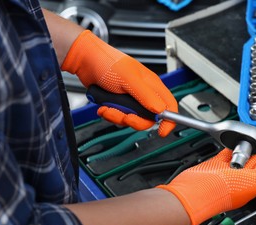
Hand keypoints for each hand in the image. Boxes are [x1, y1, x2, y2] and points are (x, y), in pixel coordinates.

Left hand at [61, 30, 176, 136]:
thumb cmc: (107, 62)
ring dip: (118, 117)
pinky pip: (119, 117)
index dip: (169, 120)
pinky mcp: (119, 104)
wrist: (86, 62)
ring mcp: (131, 100)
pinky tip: (103, 105)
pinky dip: (110, 114)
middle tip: (125, 117)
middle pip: (149, 118)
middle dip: (135, 121)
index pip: (169, 105)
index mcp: (152, 85)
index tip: (162, 131)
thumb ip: (146, 95)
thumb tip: (160, 110)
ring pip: (132, 119)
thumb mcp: (129, 79)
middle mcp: (144, 93)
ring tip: (108, 107)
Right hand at [157, 137, 255, 224]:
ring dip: (247, 147)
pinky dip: (229, 149)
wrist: (192, 192)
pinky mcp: (214, 166)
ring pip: (241, 157)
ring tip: (254, 138)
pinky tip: (232, 144)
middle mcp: (240, 178)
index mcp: (251, 183)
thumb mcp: (251, 183)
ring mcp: (227, 172)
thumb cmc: (219, 192)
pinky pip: (225, 155)